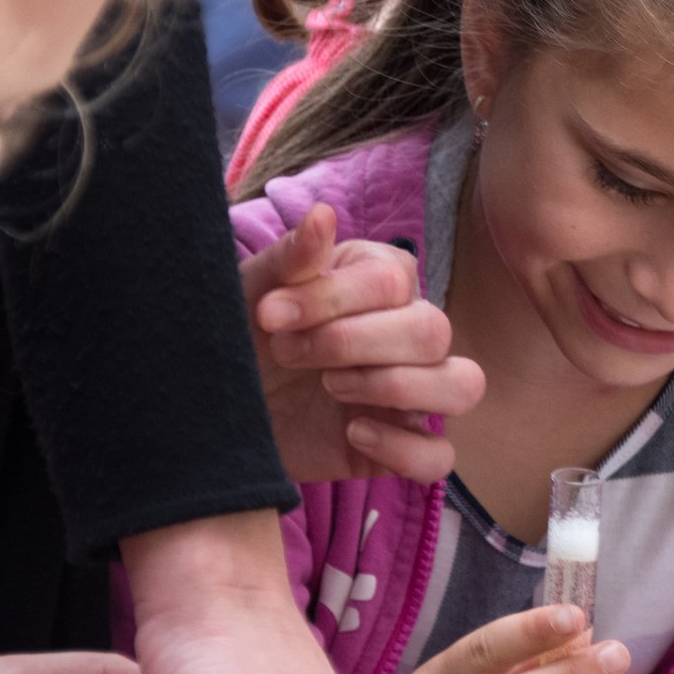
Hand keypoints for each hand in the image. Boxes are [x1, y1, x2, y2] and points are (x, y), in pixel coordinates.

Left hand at [243, 202, 485, 483]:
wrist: (211, 407)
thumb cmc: (238, 336)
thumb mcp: (251, 293)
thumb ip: (292, 258)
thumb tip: (323, 216)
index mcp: (380, 284)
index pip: (394, 282)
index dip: (332, 300)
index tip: (269, 315)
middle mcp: (406, 334)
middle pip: (434, 330)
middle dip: (354, 343)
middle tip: (290, 354)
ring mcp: (408, 394)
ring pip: (462, 385)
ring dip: (397, 387)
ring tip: (333, 390)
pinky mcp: (397, 447)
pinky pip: (440, 457)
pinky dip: (403, 448)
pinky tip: (353, 434)